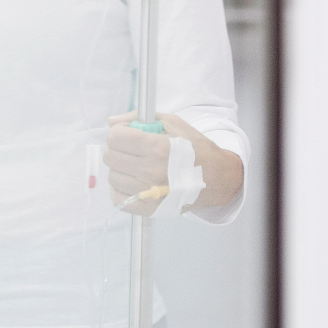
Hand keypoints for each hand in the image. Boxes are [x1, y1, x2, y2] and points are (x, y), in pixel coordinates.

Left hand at [105, 112, 243, 215]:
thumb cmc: (196, 148)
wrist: (216, 178)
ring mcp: (148, 193)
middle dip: (119, 149)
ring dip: (121, 169)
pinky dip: (120, 189)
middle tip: (133, 150)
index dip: (119, 132)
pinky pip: (117, 198)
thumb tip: (111, 122)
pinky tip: (132, 182)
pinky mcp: (148, 209)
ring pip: (112, 177)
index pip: (115, 138)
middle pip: (111, 157)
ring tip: (136, 166)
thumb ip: (141, 118)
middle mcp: (151, 171)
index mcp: (158, 147)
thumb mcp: (174, 123)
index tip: (128, 134)